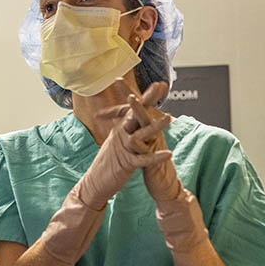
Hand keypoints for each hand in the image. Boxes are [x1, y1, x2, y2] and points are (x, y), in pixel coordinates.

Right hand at [77, 80, 172, 209]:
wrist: (95, 182)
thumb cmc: (109, 162)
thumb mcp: (118, 142)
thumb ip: (127, 129)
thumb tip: (135, 118)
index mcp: (121, 128)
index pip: (134, 109)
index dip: (146, 96)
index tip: (158, 84)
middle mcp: (121, 134)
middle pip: (135, 114)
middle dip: (147, 100)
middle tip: (159, 86)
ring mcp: (124, 148)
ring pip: (140, 135)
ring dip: (155, 127)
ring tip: (169, 118)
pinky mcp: (126, 163)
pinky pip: (143, 159)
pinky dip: (155, 157)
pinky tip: (168, 153)